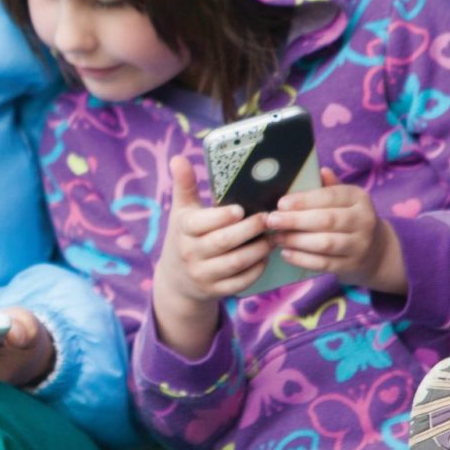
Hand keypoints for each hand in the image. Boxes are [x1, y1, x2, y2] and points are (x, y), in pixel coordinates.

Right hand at [152, 155, 272, 356]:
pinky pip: (241, 281)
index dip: (221, 217)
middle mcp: (190, 253)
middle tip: (267, 218)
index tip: (240, 209)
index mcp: (183, 229)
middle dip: (249, 230)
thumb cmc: (186, 236)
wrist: (177, 278)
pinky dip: (256, 269)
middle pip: (223, 242)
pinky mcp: (216, 290)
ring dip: (258, 250)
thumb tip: (177, 158)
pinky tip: (265, 257)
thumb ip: (184, 185)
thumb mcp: (182, 211)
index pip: (200, 223)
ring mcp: (203, 274)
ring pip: (236, 262)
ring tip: (272, 237)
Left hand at [265, 168, 406, 294]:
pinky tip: (286, 254)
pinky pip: (324, 263)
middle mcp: (364, 220)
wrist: (375, 250)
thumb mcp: (344, 199)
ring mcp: (360, 245)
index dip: (304, 200)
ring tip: (276, 238)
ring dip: (296, 241)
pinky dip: (302, 259)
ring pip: (325, 243)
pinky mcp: (352, 265)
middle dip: (295, 220)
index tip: (280, 203)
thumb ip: (329, 186)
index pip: (330, 196)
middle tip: (271, 221)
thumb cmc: (348, 218)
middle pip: (327, 220)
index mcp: (359, 198)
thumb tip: (319, 170)